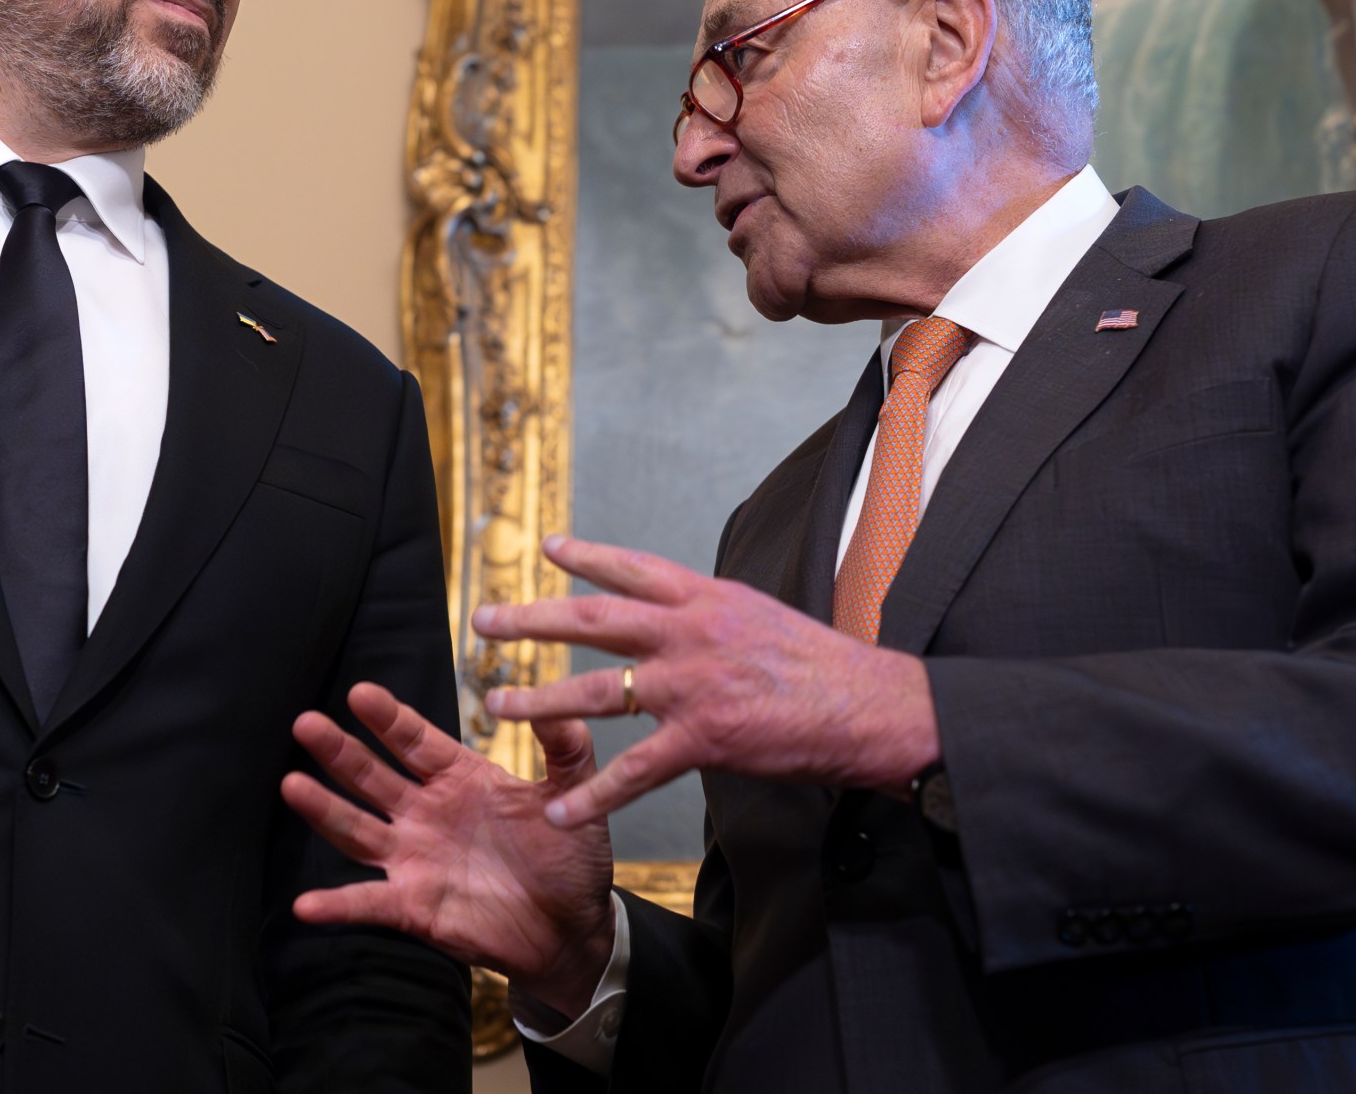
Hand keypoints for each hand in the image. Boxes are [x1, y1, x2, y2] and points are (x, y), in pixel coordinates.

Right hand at [283, 682, 619, 1017]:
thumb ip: (565, 748)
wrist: (572, 928)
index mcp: (459, 779)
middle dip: (339, 751)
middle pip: (372, 777)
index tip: (359, 692)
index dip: (387, 719)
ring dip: (324, 809)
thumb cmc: (569, 858)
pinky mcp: (413, 906)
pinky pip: (368, 903)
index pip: (415, 740)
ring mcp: (414, 859)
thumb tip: (558, 701)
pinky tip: (305, 904)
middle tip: (306, 722)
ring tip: (290, 784)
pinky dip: (337, 905)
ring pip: (358, 829)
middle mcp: (426, 813)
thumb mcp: (571, 796)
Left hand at [478, 536, 940, 828]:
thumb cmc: (825, 666)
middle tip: (483, 621)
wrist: (872, 706)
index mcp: (707, 598)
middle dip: (529, 618)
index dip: (584, 556)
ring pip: (596, 691)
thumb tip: (681, 609)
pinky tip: (559, 810)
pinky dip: (592, 795)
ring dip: (538, 699)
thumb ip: (713, 614)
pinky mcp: (703, 739)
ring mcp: (692, 685)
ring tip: (496, 704)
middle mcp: (690, 631)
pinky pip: (632, 772)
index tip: (544, 546)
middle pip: (591, 619)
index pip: (631, 569)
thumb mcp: (763, 615)